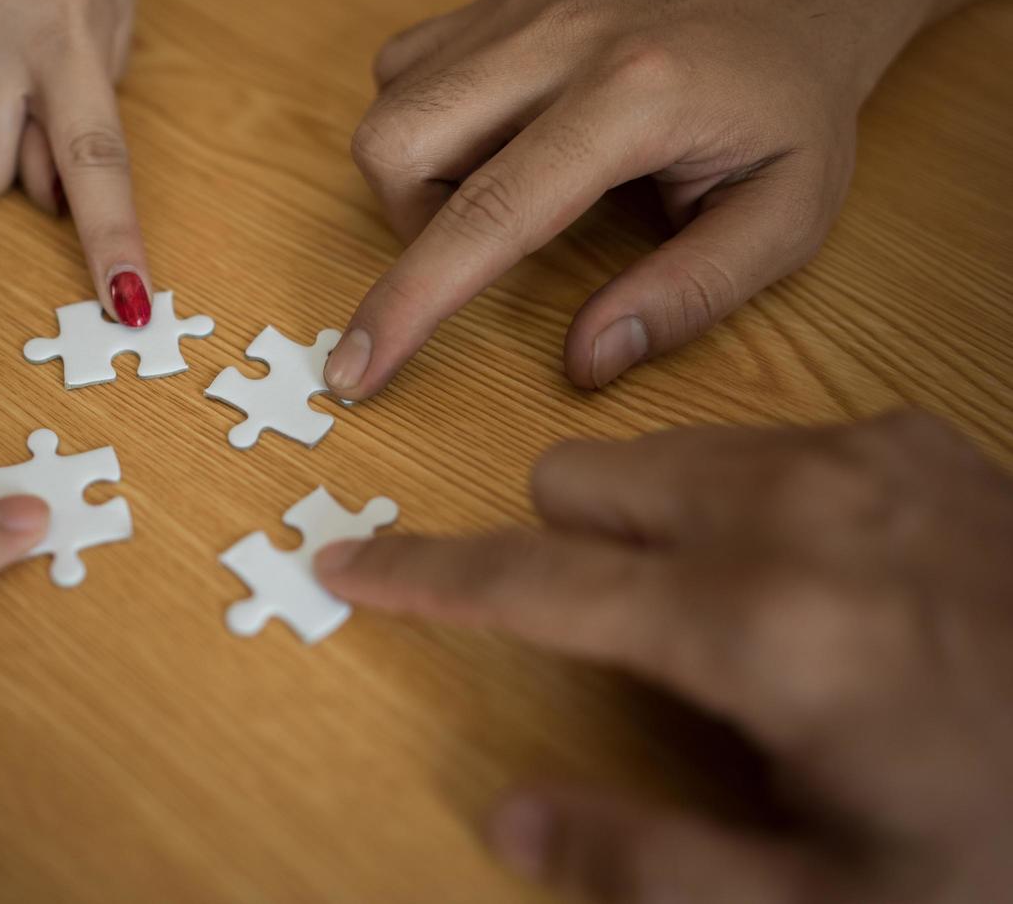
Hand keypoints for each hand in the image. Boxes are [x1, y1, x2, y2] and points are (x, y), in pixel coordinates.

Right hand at [318, 410, 1012, 902]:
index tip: (344, 558)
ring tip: (740, 611)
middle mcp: (798, 509)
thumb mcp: (823, 902)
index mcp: (759, 628)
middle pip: (582, 478)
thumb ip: (648, 862)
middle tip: (640, 641)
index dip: (423, 578)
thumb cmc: (997, 833)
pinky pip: (761, 443)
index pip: (532, 583)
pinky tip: (825, 574)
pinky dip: (746, 498)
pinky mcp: (914, 435)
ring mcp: (864, 455)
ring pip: (666, 451)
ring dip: (656, 523)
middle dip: (569, 550)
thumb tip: (510, 818)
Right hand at [326, 0, 982, 396]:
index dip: (412, 304)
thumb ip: (689, 296)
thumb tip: (586, 360)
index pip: (489, 214)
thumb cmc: (790, 111)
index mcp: (634, 98)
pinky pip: (405, 68)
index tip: (356, 371)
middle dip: (408, 225)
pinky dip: (423, 126)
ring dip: (415, 179)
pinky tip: (489, 147)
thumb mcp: (785, 222)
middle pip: (396, 141)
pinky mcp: (500, 4)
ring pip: (388, 103)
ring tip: (496, 197)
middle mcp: (558, 40)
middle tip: (484, 250)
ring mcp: (521, 12)